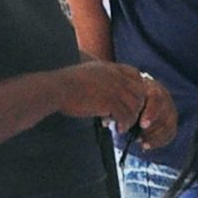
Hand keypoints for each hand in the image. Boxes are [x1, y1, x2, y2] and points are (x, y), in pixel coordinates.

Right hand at [56, 60, 173, 145]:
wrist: (58, 88)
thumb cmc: (66, 84)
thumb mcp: (87, 73)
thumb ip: (100, 78)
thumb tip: (104, 92)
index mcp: (109, 68)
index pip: (135, 74)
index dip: (137, 87)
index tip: (132, 99)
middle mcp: (115, 76)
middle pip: (139, 91)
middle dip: (137, 106)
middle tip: (129, 117)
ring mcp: (114, 88)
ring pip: (135, 105)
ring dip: (131, 118)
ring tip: (123, 126)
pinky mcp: (110, 101)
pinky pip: (126, 116)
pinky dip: (124, 124)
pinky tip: (118, 129)